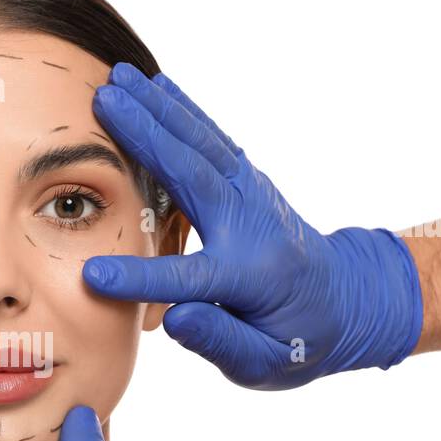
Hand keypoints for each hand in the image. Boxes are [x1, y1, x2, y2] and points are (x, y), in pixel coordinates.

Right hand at [84, 62, 423, 389]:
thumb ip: (219, 341)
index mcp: (253, 279)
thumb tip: (175, 320)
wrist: (346, 299)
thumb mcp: (263, 362)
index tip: (95, 277)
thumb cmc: (297, 340)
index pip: (191, 282)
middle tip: (103, 101)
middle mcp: (253, 226)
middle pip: (195, 176)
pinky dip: (182, 108)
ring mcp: (252, 195)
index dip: (143, 280)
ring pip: (202, 144)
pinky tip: (154, 85)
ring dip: (159, 108)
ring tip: (117, 77)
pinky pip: (211, 139)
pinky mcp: (247, 180)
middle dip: (147, 137)